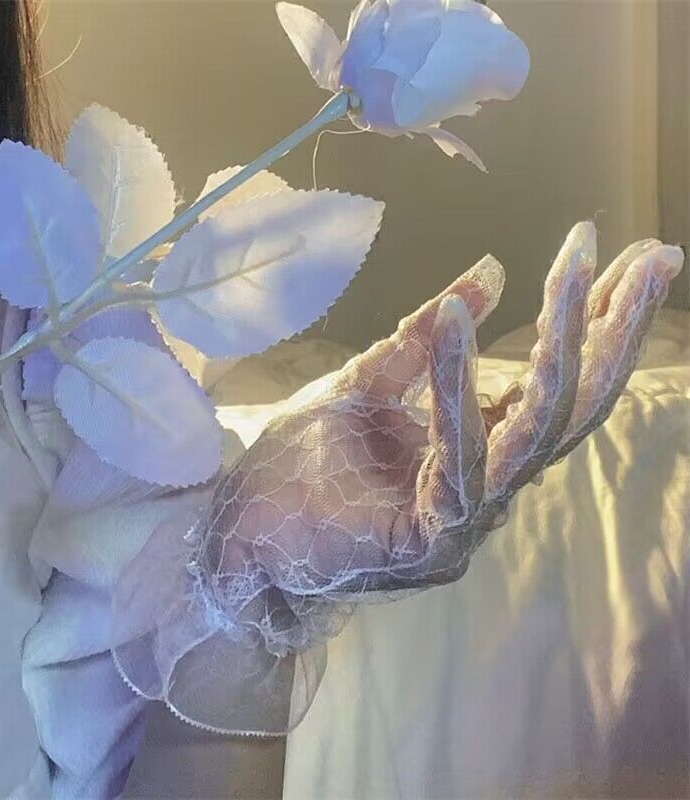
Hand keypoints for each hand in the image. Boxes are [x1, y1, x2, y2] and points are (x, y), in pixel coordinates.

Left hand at [193, 223, 682, 651]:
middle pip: (567, 407)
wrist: (238, 531)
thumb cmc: (301, 464)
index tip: (623, 258)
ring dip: (562, 344)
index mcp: (472, 450)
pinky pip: (460, 457)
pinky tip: (464, 323)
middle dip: (611, 330)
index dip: (588, 325)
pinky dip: (459, 388)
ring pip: (534, 430)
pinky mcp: (430, 539)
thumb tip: (490, 272)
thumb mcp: (366, 384)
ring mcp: (464, 519)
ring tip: (580, 266)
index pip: (548, 385)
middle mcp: (484, 486)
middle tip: (657, 257)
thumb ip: (424, 339)